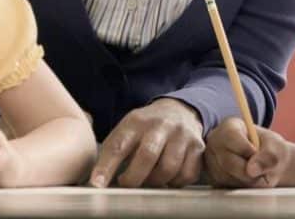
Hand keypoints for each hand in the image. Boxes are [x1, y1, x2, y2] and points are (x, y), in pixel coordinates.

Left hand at [89, 98, 203, 187]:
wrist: (179, 110)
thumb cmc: (146, 127)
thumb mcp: (127, 129)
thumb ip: (113, 151)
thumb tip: (98, 181)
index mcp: (137, 121)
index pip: (118, 144)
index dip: (106, 167)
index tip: (96, 184)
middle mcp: (161, 125)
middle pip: (147, 155)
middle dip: (134, 178)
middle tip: (127, 184)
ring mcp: (181, 135)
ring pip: (169, 168)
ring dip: (155, 181)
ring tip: (148, 179)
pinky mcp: (198, 147)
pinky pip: (187, 174)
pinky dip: (175, 182)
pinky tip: (167, 177)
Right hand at [205, 117, 290, 187]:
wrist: (269, 165)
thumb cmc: (270, 150)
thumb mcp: (276, 148)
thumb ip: (268, 156)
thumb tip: (252, 170)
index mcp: (229, 126)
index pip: (230, 136)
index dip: (246, 148)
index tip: (257, 154)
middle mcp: (215, 142)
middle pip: (228, 161)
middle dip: (249, 170)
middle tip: (262, 169)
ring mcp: (212, 161)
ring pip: (228, 176)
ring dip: (247, 180)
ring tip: (257, 172)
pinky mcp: (214, 178)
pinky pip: (227, 186)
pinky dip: (242, 186)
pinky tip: (249, 179)